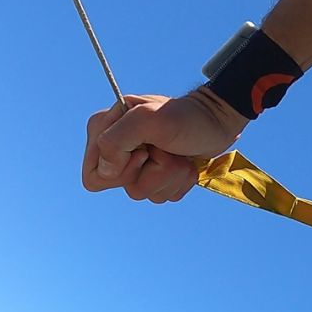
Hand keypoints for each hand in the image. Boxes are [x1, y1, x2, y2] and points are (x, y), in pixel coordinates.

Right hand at [82, 88, 246, 203]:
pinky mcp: (157, 175)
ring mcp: (138, 163)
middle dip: (154, 172)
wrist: (217, 120)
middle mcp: (117, 148)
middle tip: (165, 148)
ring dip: (171, 175)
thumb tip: (106, 172)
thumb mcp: (148, 119)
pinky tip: (185, 162)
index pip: (94, 176)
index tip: (145, 150)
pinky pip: (163, 195)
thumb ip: (116, 141)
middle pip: (125, 187)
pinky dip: (179, 181)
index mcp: (104, 131)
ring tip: (178, 153)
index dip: (121, 171)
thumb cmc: (186, 116)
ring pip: (146, 194)